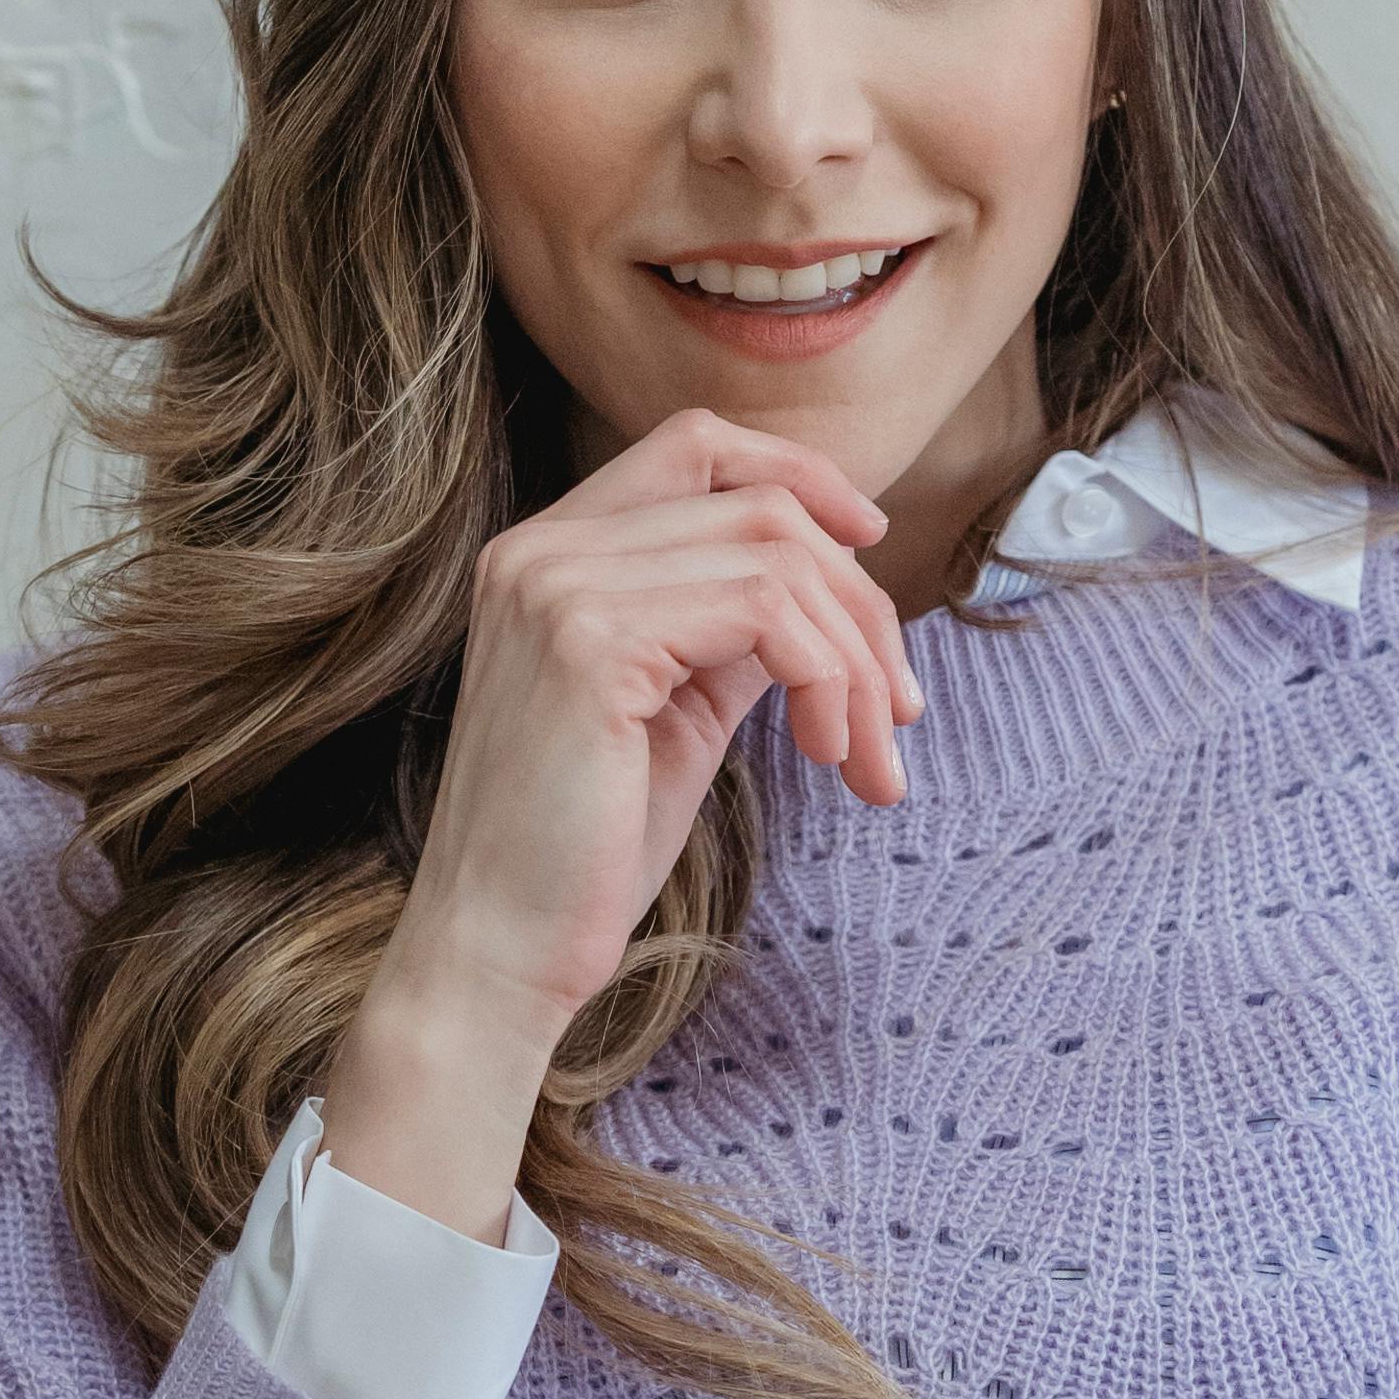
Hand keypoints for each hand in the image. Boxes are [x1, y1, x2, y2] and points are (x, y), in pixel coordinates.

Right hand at [319, 414, 923, 1239]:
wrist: (501, 952)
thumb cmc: (583, 853)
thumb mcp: (677, 714)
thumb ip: (733, 635)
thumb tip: (832, 588)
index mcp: (549, 555)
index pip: (695, 446)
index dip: (800, 476)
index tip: (872, 550)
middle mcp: (540, 548)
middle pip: (760, 504)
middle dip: (858, 603)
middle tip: (897, 712)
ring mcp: (556, 585)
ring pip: (778, 554)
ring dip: (854, 657)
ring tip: (865, 755)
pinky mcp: (589, 640)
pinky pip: (765, 610)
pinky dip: (825, 677)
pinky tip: (826, 756)